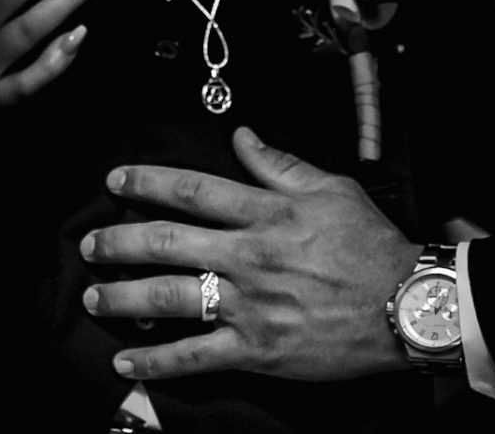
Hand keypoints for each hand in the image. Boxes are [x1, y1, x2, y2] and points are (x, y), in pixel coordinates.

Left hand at [81, 126, 417, 381]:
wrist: (406, 305)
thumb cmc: (371, 245)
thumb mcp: (331, 188)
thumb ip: (279, 164)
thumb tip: (241, 135)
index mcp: (266, 212)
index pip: (192, 190)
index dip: (146, 182)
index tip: (115, 180)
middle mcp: (249, 255)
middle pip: (166, 242)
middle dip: (118, 241)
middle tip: (88, 244)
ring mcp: (249, 304)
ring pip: (170, 297)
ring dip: (123, 296)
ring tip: (94, 295)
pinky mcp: (256, 348)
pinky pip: (195, 355)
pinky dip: (156, 360)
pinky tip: (126, 359)